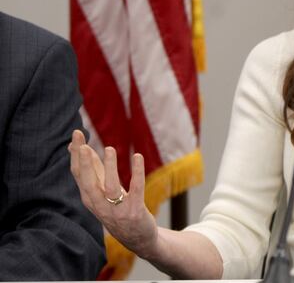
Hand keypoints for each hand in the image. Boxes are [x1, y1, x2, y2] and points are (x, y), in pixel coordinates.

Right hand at [68, 130, 158, 257]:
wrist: (137, 238)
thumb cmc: (117, 209)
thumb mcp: (102, 191)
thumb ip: (94, 170)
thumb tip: (82, 147)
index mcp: (90, 198)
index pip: (79, 175)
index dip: (76, 155)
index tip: (76, 134)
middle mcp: (100, 205)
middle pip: (88, 183)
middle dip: (84, 164)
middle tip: (82, 145)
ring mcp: (117, 209)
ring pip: (110, 187)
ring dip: (110, 167)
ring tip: (110, 148)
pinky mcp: (135, 211)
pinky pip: (136, 190)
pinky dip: (137, 173)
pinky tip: (138, 157)